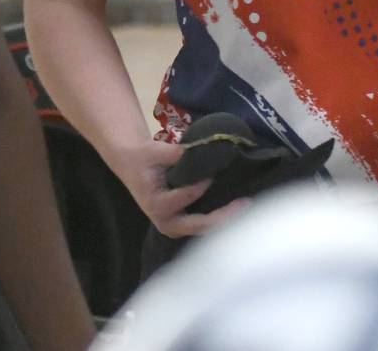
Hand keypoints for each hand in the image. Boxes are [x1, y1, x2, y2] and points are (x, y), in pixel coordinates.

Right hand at [112, 137, 245, 238]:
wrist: (132, 164)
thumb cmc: (143, 158)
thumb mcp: (155, 151)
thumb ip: (176, 152)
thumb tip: (203, 147)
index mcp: (156, 204)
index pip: (182, 199)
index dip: (198, 188)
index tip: (212, 175)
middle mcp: (165, 221)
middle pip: (197, 225)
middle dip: (222, 216)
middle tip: (244, 203)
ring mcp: (174, 225)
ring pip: (203, 229)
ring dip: (224, 220)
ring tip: (245, 206)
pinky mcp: (181, 223)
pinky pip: (202, 224)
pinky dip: (219, 217)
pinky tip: (237, 207)